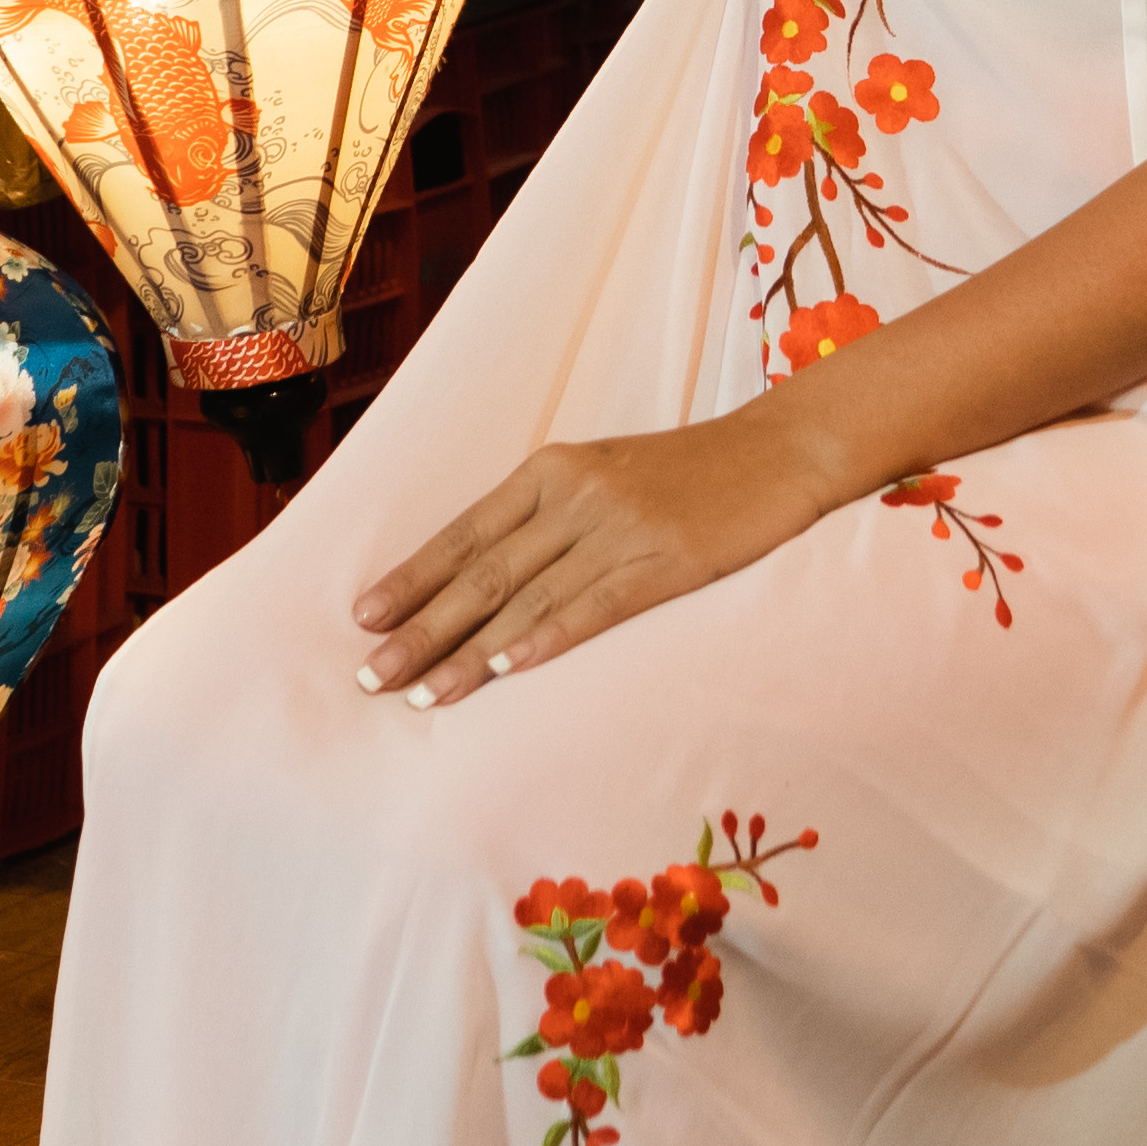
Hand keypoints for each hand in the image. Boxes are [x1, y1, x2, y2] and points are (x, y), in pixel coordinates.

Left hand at [349, 404, 847, 704]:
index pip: (466, 532)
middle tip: (372, 676)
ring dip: (469, 653)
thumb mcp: (606, 475)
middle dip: (422, 628)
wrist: (781, 450)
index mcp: (553, 469)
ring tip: (422, 695)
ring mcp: (621, 526)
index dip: (413, 578)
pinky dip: (547, 639)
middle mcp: (576, 494)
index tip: (365, 620)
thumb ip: (549, 517)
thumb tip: (483, 577)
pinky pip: (596, 605)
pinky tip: (508, 671)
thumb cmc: (690, 473)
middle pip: (483, 572)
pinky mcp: (667, 559)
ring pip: (527, 598)